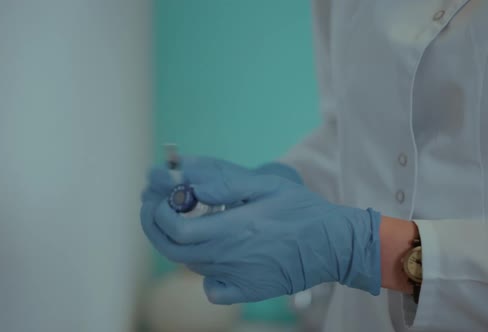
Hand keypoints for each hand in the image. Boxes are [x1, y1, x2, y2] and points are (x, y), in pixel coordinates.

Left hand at [141, 157, 382, 304]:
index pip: (177, 229)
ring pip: (190, 265)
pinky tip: (212, 256)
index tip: (158, 196)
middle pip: (173, 250)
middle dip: (154, 226)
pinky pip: (212, 289)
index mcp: (234, 228)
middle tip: (153, 206)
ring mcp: (237, 278)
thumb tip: (189, 183)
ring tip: (180, 220)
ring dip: (176, 242)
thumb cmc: (302, 210)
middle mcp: (230, 257)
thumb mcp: (266, 184)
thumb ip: (225, 183)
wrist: (334, 244)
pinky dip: (203, 274)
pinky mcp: (247, 291)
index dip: (159, 213)